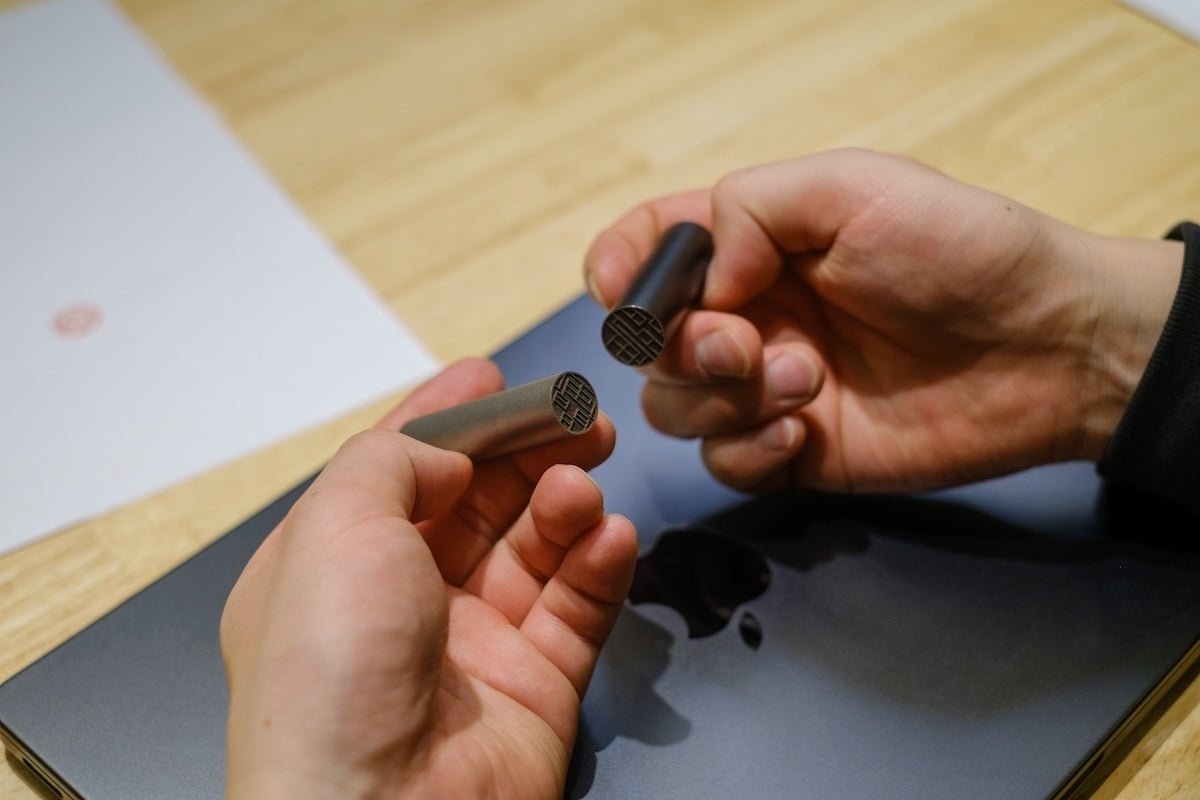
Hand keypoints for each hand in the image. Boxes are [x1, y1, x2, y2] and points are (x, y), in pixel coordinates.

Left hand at [220, 357, 637, 799]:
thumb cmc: (331, 675)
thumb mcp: (336, 524)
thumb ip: (395, 457)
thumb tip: (452, 449)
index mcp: (333, 564)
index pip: (400, 469)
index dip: (449, 417)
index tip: (495, 375)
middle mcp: (400, 602)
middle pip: (479, 500)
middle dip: (527, 448)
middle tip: (577, 415)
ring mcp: (471, 646)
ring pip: (535, 547)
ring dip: (565, 502)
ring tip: (583, 482)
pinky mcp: (535, 687)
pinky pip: (577, 608)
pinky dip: (599, 564)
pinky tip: (610, 536)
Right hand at [585, 148, 1181, 492]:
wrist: (1045, 349)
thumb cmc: (959, 251)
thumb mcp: (850, 187)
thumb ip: (748, 209)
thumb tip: (700, 281)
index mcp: (751, 244)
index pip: (645, 250)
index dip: (617, 270)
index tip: (623, 294)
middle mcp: (748, 314)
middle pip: (648, 343)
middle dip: (682, 347)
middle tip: (748, 345)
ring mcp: (766, 386)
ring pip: (674, 406)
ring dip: (722, 398)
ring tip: (807, 382)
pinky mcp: (792, 450)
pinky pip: (722, 463)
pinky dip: (747, 450)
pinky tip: (803, 432)